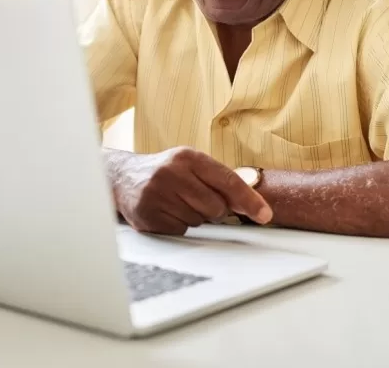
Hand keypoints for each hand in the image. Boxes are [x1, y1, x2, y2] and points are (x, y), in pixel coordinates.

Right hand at [109, 147, 272, 235]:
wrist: (123, 178)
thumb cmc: (167, 173)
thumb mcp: (192, 166)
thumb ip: (221, 180)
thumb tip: (255, 203)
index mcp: (188, 157)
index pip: (227, 181)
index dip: (249, 200)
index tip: (265, 215)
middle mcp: (171, 173)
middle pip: (216, 207)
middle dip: (214, 210)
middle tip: (197, 199)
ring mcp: (157, 195)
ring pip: (198, 221)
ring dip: (194, 217)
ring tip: (177, 203)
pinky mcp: (148, 216)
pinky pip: (181, 230)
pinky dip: (179, 225)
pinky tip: (167, 212)